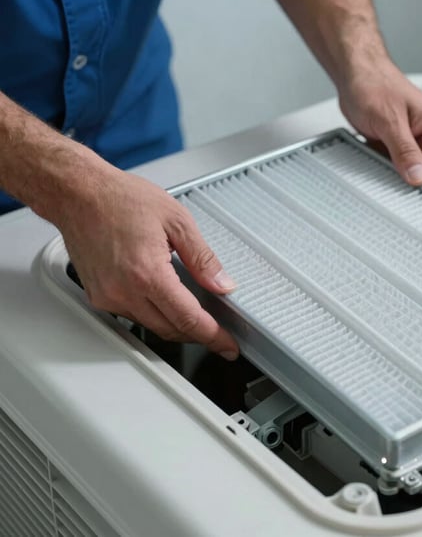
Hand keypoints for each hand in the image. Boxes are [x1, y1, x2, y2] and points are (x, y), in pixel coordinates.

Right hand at [55, 167, 239, 358]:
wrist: (78, 194)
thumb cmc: (120, 199)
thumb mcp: (177, 221)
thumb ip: (203, 259)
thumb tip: (222, 284)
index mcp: (147, 274)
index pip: (188, 318)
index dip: (212, 336)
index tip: (227, 344)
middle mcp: (124, 291)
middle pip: (170, 329)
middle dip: (198, 335)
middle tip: (219, 334)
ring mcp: (108, 297)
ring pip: (151, 326)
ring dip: (176, 325)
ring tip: (198, 316)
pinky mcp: (98, 296)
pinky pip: (133, 316)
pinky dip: (154, 314)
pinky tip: (167, 302)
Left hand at [337, 62, 421, 193]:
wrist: (356, 74)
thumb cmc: (374, 84)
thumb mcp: (389, 120)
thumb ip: (405, 151)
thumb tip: (419, 178)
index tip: (420, 207)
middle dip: (418, 193)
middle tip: (400, 204)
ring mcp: (417, 146)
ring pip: (417, 179)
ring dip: (403, 187)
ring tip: (387, 190)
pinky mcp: (401, 150)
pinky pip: (401, 173)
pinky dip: (391, 180)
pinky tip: (380, 181)